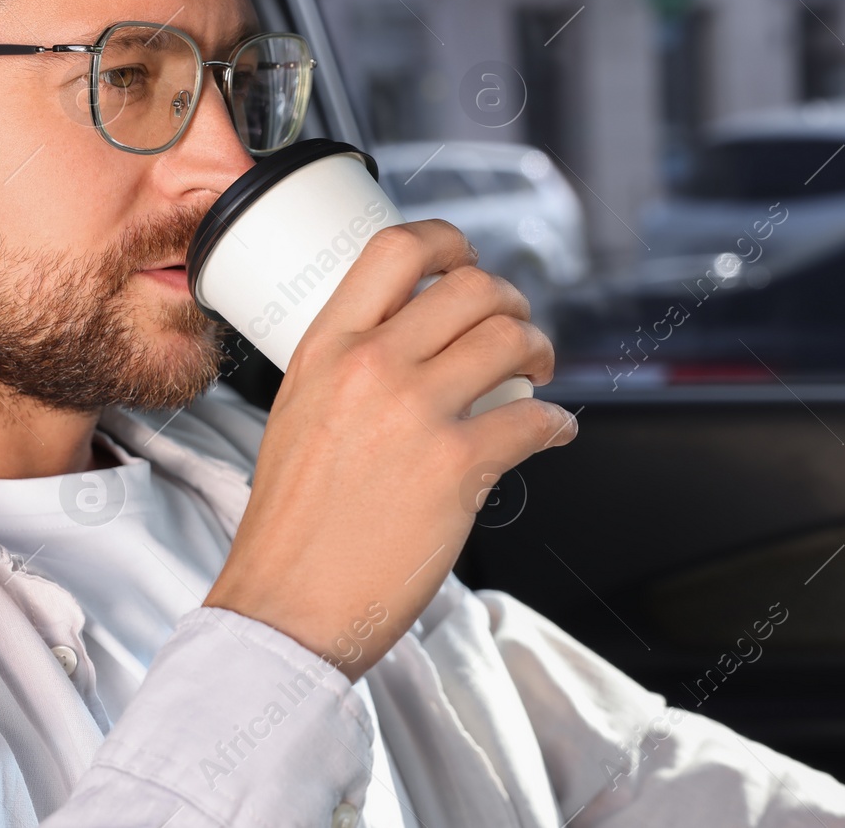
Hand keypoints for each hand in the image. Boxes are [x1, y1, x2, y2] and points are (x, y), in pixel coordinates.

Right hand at [202, 219, 577, 680]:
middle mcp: (371, 366)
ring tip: (536, 374)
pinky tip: (554, 432)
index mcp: (325, 347)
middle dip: (511, 302)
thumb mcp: (297, 412)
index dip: (448, 240)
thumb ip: (346, 367)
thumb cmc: (290, 524)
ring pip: (512, 341)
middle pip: (472, 288)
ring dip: (540, 352)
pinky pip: (535, 421)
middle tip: (516, 328)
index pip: (396, 249)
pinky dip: (557, 424)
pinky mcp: (458, 466)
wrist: (287, 604)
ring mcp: (417, 413)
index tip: (467, 257)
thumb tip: (408, 344)